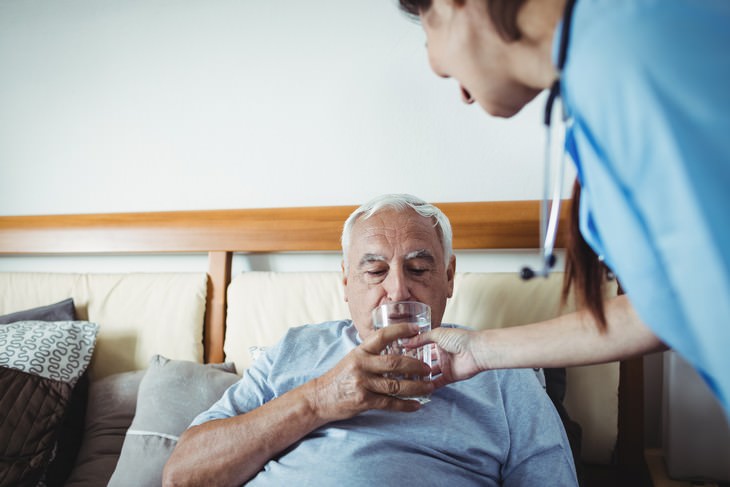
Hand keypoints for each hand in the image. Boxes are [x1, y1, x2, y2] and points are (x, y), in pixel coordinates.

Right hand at [309, 323, 433, 421]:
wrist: (320, 398)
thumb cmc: (339, 377)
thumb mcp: (353, 359)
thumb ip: (371, 354)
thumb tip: (396, 349)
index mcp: (360, 351)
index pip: (382, 336)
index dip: (401, 330)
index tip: (417, 328)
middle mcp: (361, 365)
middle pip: (394, 362)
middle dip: (415, 365)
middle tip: (428, 368)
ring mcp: (362, 383)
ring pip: (395, 384)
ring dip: (416, 387)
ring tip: (429, 387)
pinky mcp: (363, 401)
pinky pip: (389, 402)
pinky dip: (405, 405)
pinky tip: (416, 405)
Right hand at [403, 327, 484, 387]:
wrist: (475, 351)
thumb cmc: (460, 339)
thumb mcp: (437, 334)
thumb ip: (421, 338)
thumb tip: (405, 342)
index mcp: (438, 341)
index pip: (422, 345)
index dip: (412, 349)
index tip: (398, 353)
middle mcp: (441, 353)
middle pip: (424, 359)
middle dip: (414, 363)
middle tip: (400, 367)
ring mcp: (445, 365)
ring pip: (429, 372)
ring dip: (420, 375)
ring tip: (406, 378)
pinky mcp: (449, 376)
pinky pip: (437, 382)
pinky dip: (429, 385)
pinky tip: (418, 387)